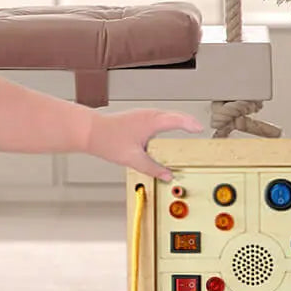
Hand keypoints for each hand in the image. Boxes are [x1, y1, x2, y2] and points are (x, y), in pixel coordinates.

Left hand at [85, 109, 202, 180]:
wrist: (90, 131)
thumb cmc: (108, 140)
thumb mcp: (134, 159)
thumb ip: (153, 169)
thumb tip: (166, 176)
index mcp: (152, 122)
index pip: (178, 120)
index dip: (191, 124)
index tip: (201, 129)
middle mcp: (149, 115)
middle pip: (174, 116)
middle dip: (187, 122)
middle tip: (198, 129)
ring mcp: (142, 114)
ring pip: (165, 115)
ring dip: (177, 121)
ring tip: (186, 128)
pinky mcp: (137, 118)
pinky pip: (158, 118)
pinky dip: (166, 122)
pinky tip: (164, 132)